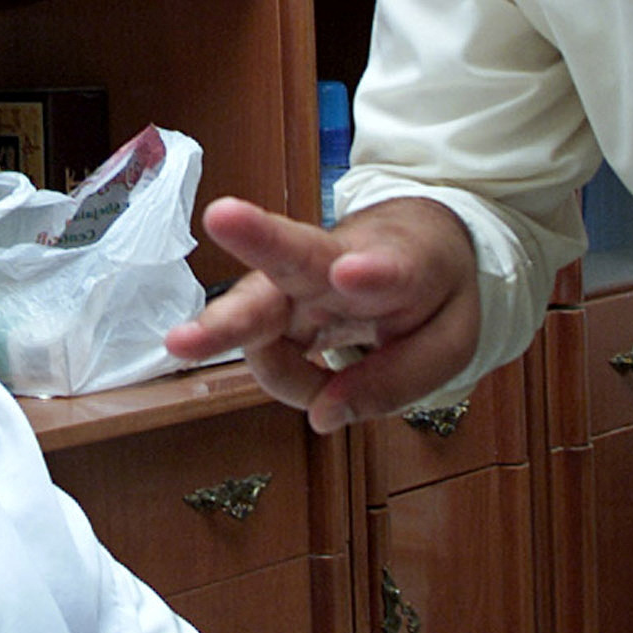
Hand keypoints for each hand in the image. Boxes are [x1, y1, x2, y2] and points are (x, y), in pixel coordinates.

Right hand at [165, 195, 482, 433]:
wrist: (419, 238)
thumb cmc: (434, 288)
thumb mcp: (451, 341)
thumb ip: (396, 381)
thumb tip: (323, 416)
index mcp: (407, 265)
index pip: (392, 269)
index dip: (370, 274)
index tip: (349, 273)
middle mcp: (343, 261)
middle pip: (296, 254)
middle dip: (257, 240)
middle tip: (219, 216)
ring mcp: (300, 276)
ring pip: (258, 298)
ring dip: (222, 321)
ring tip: (181, 343)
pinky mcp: (273, 295)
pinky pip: (262, 345)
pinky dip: (281, 373)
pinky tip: (316, 384)